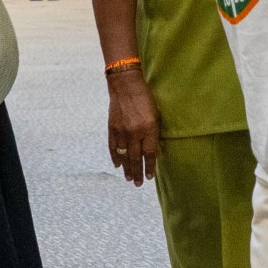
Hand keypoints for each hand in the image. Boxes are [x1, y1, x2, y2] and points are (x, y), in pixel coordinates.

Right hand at [106, 69, 159, 185]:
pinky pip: (113, 146)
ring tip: (128, 178)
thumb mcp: (155, 113)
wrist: (125, 84)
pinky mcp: (112, 128)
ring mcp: (122, 131)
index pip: (149, 153)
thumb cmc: (145, 96)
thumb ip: (154, 131)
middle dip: (137, 172)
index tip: (150, 176)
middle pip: (135, 158)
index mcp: (148, 128)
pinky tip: (117, 164)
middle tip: (137, 183)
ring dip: (126, 168)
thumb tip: (152, 148)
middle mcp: (135, 132)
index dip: (149, 166)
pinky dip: (115, 157)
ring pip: (123, 155)